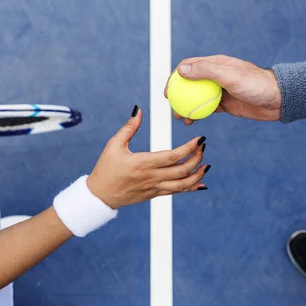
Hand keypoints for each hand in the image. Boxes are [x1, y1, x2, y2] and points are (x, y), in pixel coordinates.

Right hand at [87, 106, 208, 208]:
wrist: (100, 196)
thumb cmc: (105, 169)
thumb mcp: (114, 145)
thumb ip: (129, 128)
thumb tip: (138, 110)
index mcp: (143, 163)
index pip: (173, 156)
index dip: (190, 148)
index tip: (200, 139)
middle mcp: (151, 177)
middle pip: (182, 170)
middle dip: (197, 158)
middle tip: (203, 147)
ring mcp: (154, 188)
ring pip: (182, 184)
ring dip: (197, 175)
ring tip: (205, 165)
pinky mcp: (154, 194)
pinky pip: (176, 192)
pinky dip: (190, 188)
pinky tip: (200, 183)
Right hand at [164, 55, 281, 124]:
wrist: (279, 100)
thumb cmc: (257, 84)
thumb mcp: (230, 76)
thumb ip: (206, 71)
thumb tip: (182, 70)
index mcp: (216, 64)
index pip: (189, 67)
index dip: (175, 78)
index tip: (168, 92)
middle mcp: (216, 76)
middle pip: (190, 84)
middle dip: (178, 95)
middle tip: (172, 108)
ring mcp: (220, 91)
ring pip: (196, 98)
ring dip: (186, 107)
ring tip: (180, 118)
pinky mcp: (225, 104)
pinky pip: (206, 109)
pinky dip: (197, 115)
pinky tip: (192, 122)